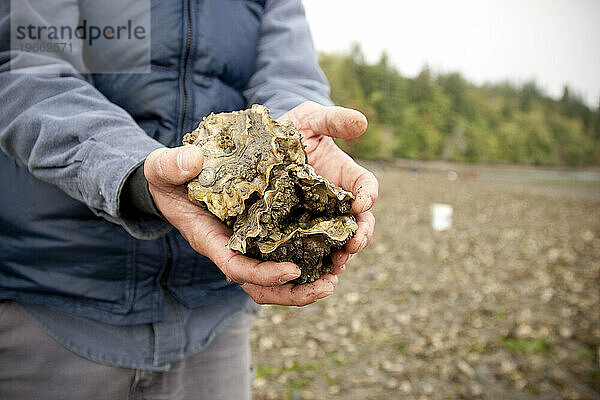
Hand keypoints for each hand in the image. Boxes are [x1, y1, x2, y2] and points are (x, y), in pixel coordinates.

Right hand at [144, 145, 337, 305]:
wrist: (175, 178)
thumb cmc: (166, 176)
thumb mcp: (161, 168)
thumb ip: (170, 165)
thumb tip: (191, 160)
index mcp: (209, 239)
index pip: (235, 267)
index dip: (262, 275)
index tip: (292, 271)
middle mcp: (230, 248)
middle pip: (261, 285)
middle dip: (293, 293)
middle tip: (328, 286)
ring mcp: (246, 244)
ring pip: (275, 277)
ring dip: (305, 283)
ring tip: (335, 277)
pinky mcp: (260, 233)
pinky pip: (283, 253)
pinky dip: (306, 258)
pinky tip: (331, 251)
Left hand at [279, 101, 377, 274]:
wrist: (263, 148)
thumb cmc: (291, 130)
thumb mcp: (311, 119)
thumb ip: (334, 119)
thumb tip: (362, 122)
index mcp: (347, 178)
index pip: (366, 188)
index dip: (368, 195)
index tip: (361, 201)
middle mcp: (337, 204)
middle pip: (359, 225)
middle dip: (360, 237)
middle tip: (354, 245)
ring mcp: (318, 221)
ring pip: (337, 244)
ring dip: (340, 256)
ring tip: (337, 265)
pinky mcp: (295, 234)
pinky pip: (309, 254)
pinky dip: (314, 266)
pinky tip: (310, 273)